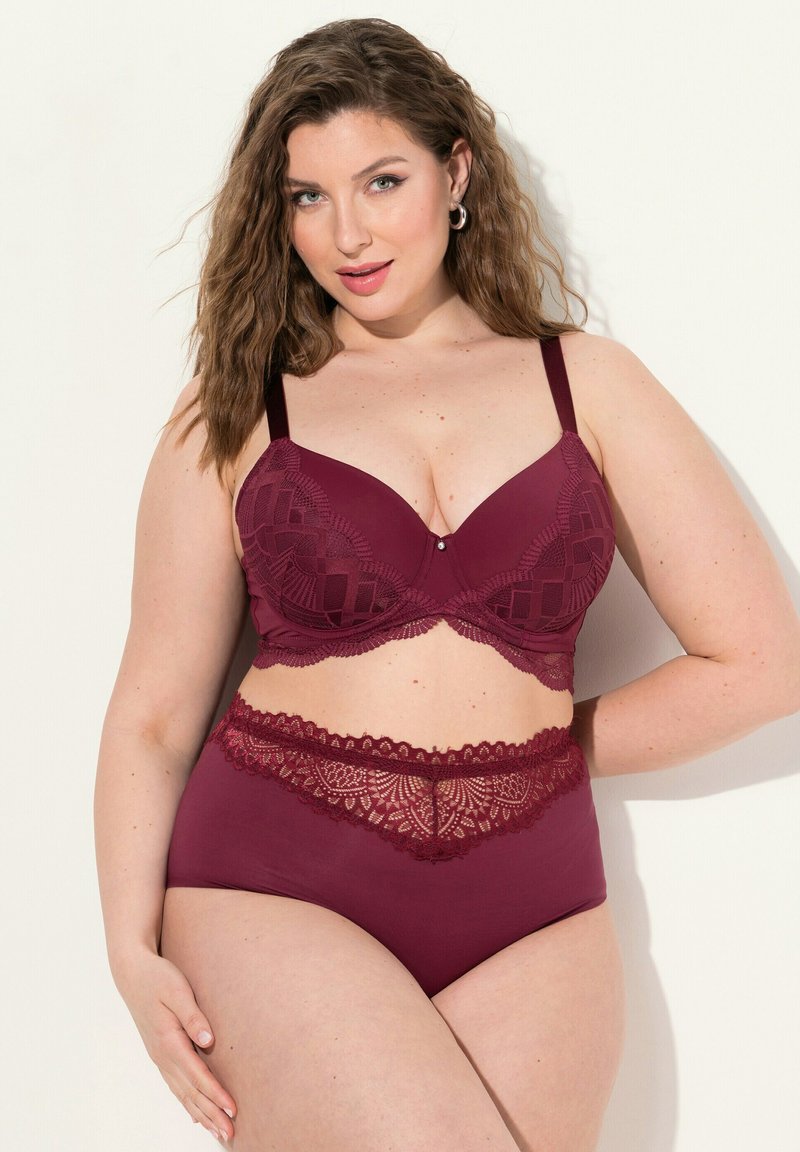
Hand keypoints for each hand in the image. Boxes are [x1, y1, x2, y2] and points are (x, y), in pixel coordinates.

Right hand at [116, 948, 236, 1142]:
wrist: (132, 974)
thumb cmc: (157, 978)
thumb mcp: (177, 990)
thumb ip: (193, 1016)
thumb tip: (208, 1040)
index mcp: (168, 1041)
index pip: (197, 1076)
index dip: (216, 1094)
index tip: (233, 1109)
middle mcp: (163, 1056)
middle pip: (190, 1093)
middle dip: (211, 1114)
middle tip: (230, 1133)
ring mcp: (160, 1058)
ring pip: (183, 1094)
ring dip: (201, 1114)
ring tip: (218, 1132)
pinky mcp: (160, 1054)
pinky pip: (176, 1086)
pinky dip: (187, 1104)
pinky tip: (196, 1116)